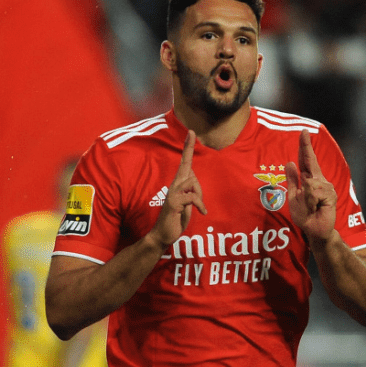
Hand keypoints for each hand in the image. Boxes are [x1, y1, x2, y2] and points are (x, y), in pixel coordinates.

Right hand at [147, 130, 207, 248]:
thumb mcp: (188, 203)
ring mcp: (173, 193)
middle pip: (188, 168)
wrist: (163, 234)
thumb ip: (191, 190)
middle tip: (194, 163)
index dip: (188, 147)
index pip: (184, 162)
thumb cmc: (176, 218)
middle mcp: (174, 186)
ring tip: (199, 208)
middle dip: (192, 161)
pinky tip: (201, 212)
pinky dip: (199, 204)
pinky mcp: (174, 203)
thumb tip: (194, 180)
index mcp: (178, 184)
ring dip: (199, 196)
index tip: (191, 132)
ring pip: (192, 182)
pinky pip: (191, 197)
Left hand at [286, 129, 336, 244]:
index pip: (305, 160)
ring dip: (305, 197)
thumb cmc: (304, 214)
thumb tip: (290, 162)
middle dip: (306, 147)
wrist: (314, 229)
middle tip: (303, 132)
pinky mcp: (330, 195)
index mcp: (308, 179)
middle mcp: (318, 180)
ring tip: (310, 206)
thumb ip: (293, 180)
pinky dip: (311, 201)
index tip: (303, 132)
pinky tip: (315, 207)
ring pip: (309, 183)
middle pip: (311, 161)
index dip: (304, 146)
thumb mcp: (293, 196)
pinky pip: (314, 192)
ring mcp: (326, 186)